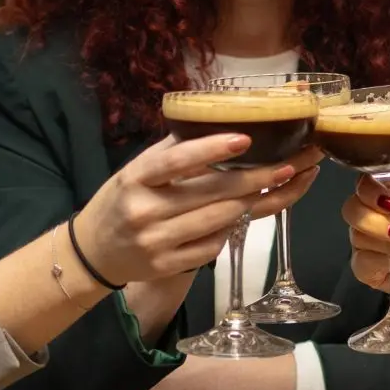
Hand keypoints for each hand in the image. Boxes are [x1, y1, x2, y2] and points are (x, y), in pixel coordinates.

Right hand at [73, 134, 321, 285]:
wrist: (95, 250)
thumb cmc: (124, 199)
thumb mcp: (138, 169)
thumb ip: (174, 150)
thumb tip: (224, 122)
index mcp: (136, 178)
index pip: (176, 161)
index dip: (211, 149)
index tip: (245, 138)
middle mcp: (145, 210)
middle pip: (211, 194)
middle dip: (259, 178)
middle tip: (294, 163)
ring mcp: (157, 242)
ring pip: (220, 221)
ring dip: (255, 201)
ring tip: (285, 183)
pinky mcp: (168, 267)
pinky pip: (213, 247)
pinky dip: (233, 229)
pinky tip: (248, 213)